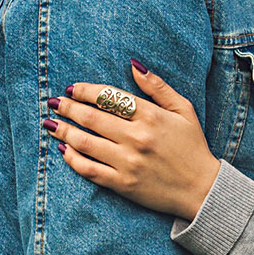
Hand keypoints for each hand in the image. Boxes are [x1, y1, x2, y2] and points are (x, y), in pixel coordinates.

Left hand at [43, 62, 220, 219]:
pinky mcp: (123, 184)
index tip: (71, 88)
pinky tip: (63, 150)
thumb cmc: (193, 147)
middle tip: (53, 103)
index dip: (85, 91)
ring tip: (50, 124)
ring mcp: (128, 162)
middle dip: (67, 108)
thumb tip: (133, 65)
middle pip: (91, 118)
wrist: (203, 189)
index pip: (109, 97)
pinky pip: (89, 170)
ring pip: (85, 143)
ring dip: (63, 131)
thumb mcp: (183, 110)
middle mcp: (137, 138)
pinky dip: (72, 159)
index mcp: (151, 116)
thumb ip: (157, 87)